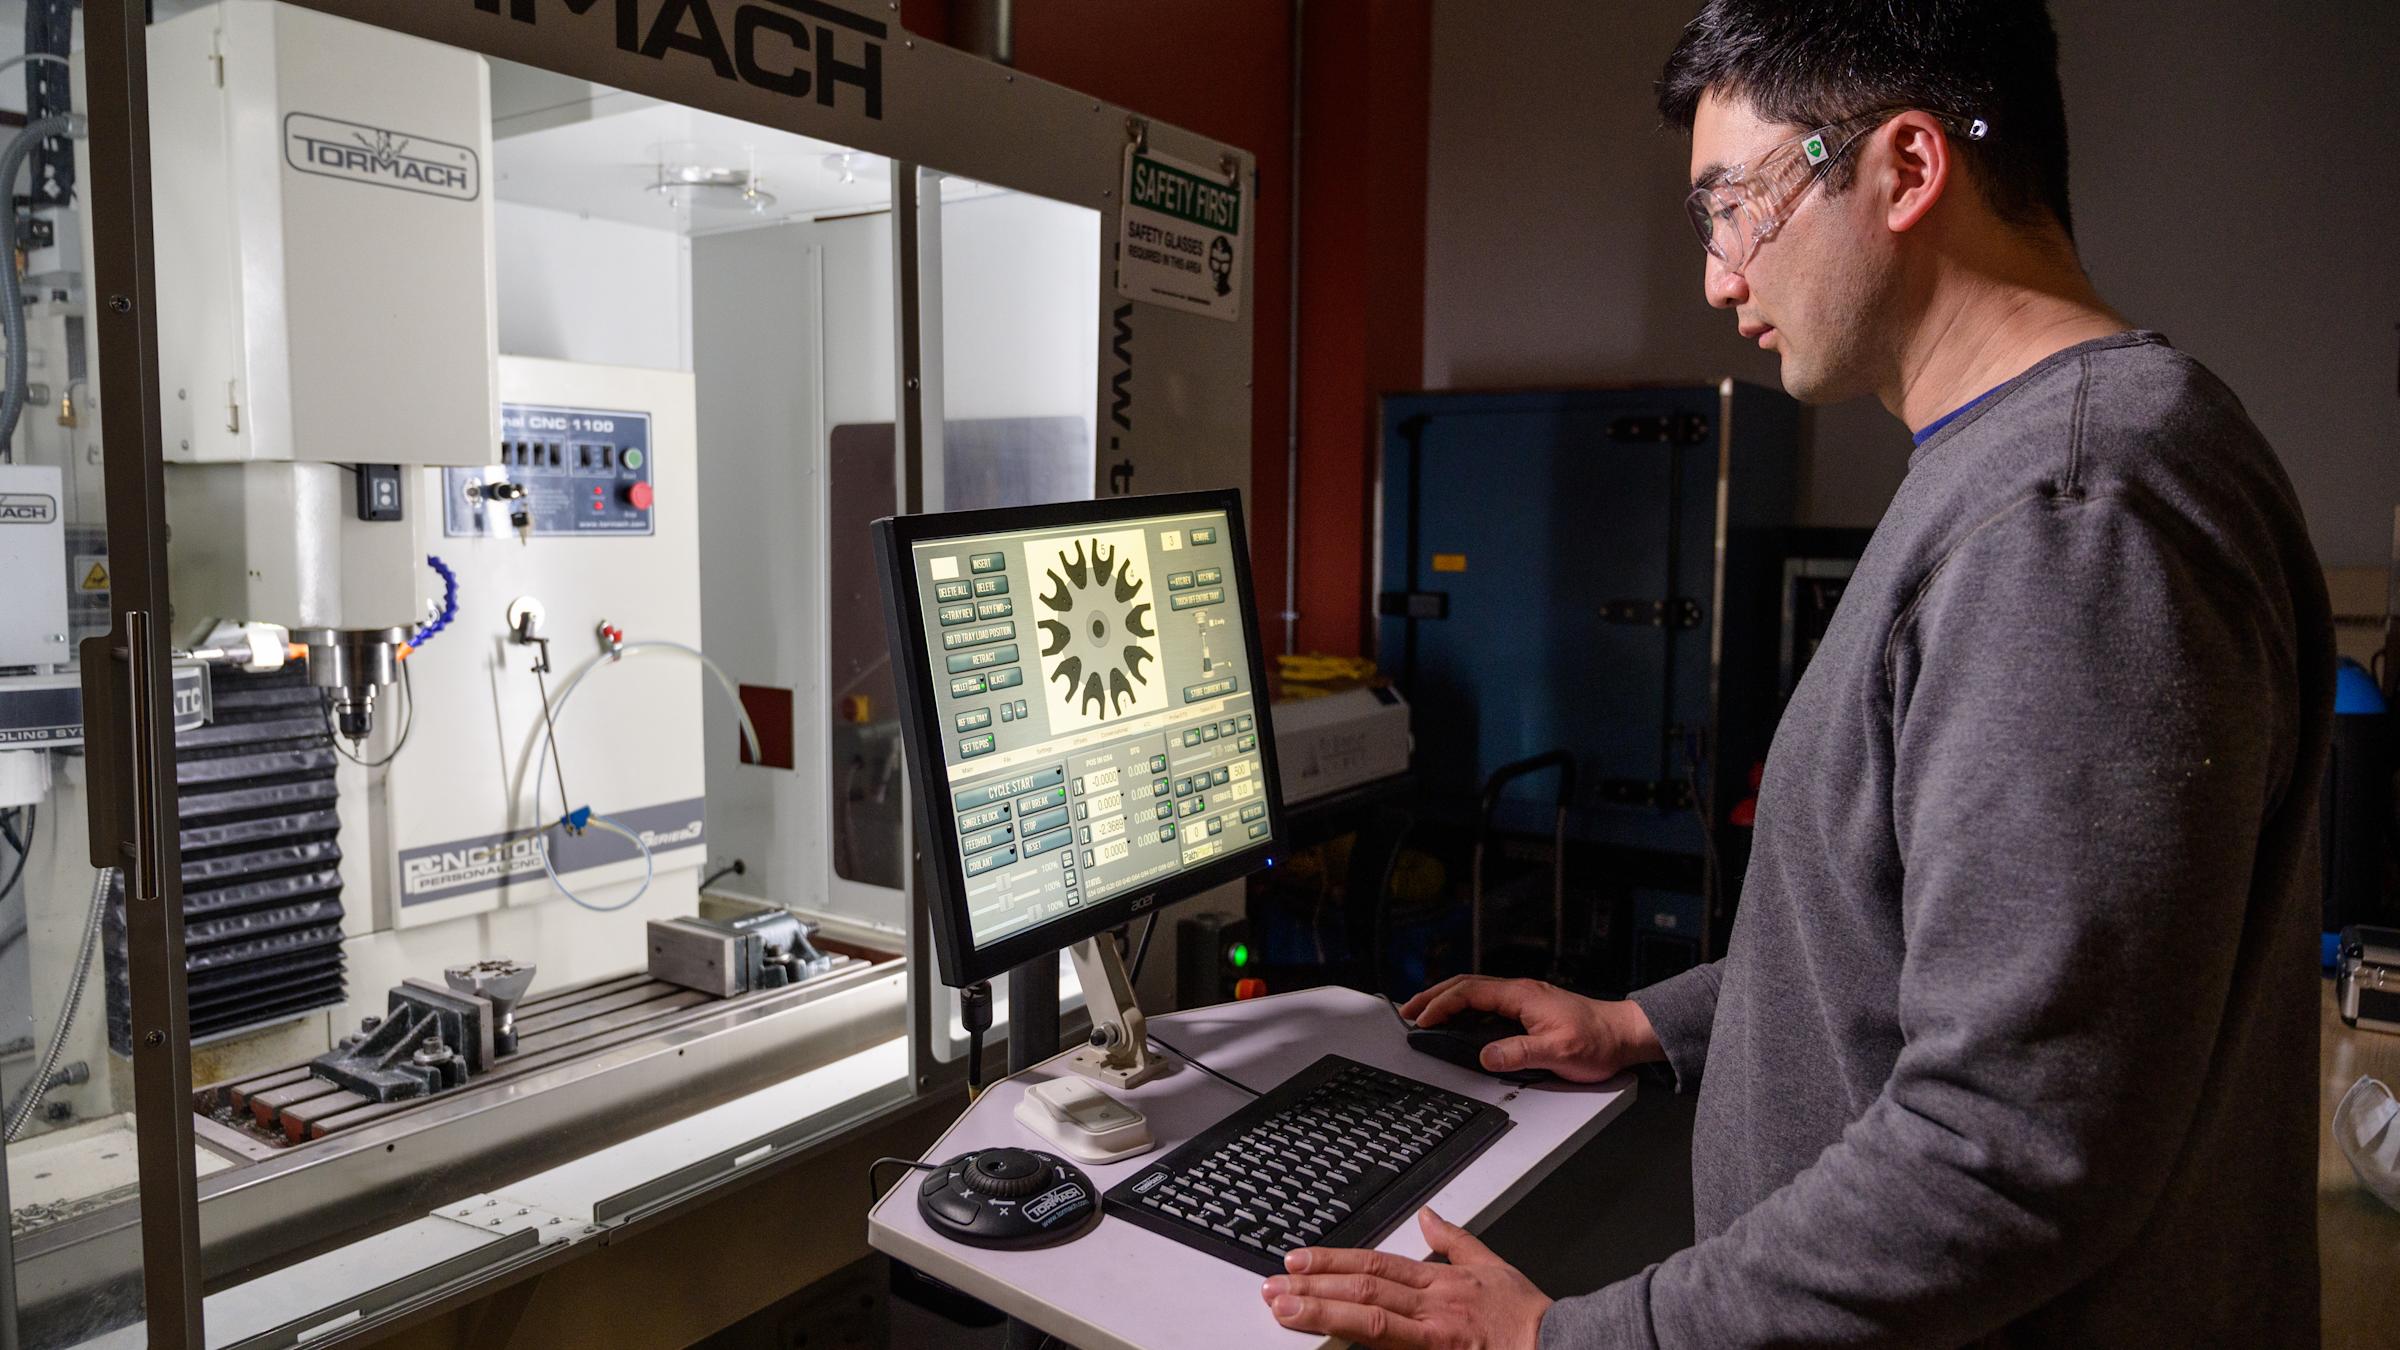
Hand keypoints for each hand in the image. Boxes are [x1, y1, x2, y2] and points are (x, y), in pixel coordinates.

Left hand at [1261, 1208, 1549, 1348]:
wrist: (1559, 1345)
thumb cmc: (1527, 1316)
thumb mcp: (1492, 1264)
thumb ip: (1454, 1241)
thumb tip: (1429, 1215)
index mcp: (1439, 1281)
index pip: (1374, 1265)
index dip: (1332, 1261)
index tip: (1297, 1261)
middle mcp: (1431, 1307)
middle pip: (1363, 1290)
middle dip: (1314, 1287)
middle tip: (1272, 1287)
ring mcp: (1434, 1338)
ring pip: (1370, 1322)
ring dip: (1323, 1314)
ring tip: (1285, 1311)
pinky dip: (1360, 1349)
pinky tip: (1331, 1347)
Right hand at [1399, 976, 1659, 1081]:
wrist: (1624, 1035)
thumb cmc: (1597, 1041)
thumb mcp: (1558, 1052)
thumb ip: (1519, 1053)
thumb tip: (1485, 1056)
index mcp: (1521, 995)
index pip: (1469, 992)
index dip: (1440, 1004)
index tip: (1420, 1020)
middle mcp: (1519, 991)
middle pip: (1465, 985)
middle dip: (1432, 996)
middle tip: (1408, 1012)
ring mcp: (1524, 998)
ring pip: (1474, 991)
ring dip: (1446, 1000)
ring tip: (1425, 1015)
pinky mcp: (1529, 1008)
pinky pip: (1487, 1001)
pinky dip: (1464, 1007)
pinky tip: (1458, 1020)